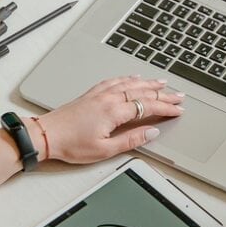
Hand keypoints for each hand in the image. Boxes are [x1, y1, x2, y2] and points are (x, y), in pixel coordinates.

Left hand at [38, 76, 183, 163]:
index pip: (148, 107)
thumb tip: (151, 132)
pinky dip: (128, 78)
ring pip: (130, 83)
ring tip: (162, 82)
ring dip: (149, 82)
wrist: (46, 134)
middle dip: (163, 93)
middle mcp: (109, 98)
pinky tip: (133, 77)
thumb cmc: (71, 144)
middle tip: (178, 96)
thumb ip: (131, 140)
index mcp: (114, 112)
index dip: (166, 108)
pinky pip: (115, 81)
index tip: (178, 110)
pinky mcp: (91, 94)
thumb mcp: (105, 149)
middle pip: (143, 92)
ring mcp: (99, 94)